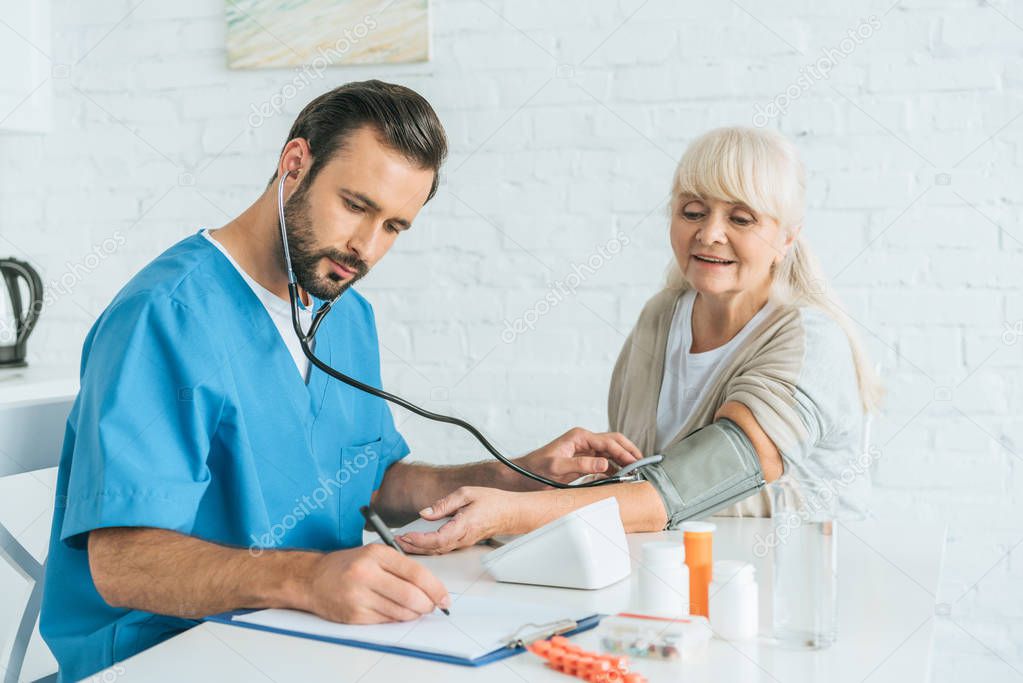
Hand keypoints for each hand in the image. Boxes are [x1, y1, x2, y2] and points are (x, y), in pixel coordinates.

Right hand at [299, 544, 449, 622]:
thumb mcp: (374, 555)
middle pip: (411, 595)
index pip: (416, 573)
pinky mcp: (353, 615)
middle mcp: (366, 573)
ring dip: (414, 614)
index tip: (444, 598)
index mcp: (376, 554)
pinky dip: (396, 619)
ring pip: (401, 612)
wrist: (311, 579)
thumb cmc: (347, 566)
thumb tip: (431, 589)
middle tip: (432, 607)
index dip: (435, 588)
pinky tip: (394, 612)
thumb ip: (401, 568)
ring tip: (414, 609)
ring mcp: (358, 596)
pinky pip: (386, 621)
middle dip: (428, 605)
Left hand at [395, 487, 523, 554]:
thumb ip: (444, 504)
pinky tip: (417, 543)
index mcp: (464, 526)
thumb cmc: (492, 502)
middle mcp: (462, 539)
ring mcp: (462, 543)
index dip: (419, 540)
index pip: (437, 539)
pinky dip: (427, 547)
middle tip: (394, 542)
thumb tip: (425, 512)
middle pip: (433, 549)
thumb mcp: (466, 494)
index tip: (404, 536)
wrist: (510, 513)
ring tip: (401, 542)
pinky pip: (442, 548)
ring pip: (437, 551)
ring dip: (418, 549)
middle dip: (412, 547)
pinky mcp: (462, 543)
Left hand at [513, 428, 641, 488]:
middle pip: (614, 441)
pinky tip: (621, 477)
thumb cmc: (535, 469)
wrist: (522, 476)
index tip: (635, 463)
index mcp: (579, 437)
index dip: (624, 452)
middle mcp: (584, 440)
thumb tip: (604, 463)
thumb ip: (581, 465)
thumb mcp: (557, 468)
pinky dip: (615, 468)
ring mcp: (584, 450)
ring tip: (636, 471)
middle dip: (629, 451)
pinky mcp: (584, 461)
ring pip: (611, 451)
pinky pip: (604, 462)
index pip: (608, 441)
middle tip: (642, 464)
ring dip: (623, 460)